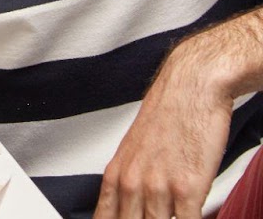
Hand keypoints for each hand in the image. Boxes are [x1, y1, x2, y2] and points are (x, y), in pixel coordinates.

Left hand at [96, 46, 231, 218]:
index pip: (104, 218)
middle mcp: (132, 183)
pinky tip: (189, 217)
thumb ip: (130, 183)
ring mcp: (158, 188)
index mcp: (116, 174)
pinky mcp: (187, 190)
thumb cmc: (167, 117)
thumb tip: (130, 208)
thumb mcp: (135, 152)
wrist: (190, 89)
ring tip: (171, 215)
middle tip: (151, 217)